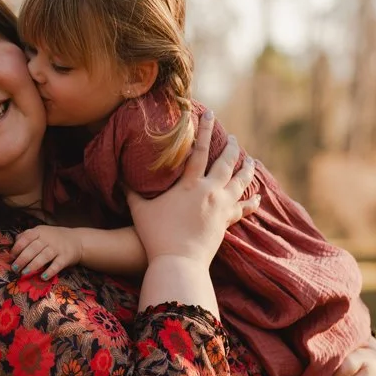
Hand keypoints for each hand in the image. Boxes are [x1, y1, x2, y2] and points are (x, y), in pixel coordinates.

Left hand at [11, 224, 82, 277]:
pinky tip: (43, 277)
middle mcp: (48, 239)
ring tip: (24, 273)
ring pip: (44, 256)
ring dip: (33, 265)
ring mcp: (58, 248)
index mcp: (40, 231)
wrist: (77, 240)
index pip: (27, 237)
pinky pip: (57, 265)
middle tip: (14, 268)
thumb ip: (27, 237)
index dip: (18, 247)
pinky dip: (50, 271)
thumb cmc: (53, 238)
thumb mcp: (41, 232)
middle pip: (34, 248)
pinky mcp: (66, 257)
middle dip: (22, 259)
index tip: (11, 256)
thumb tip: (12, 245)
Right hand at [126, 112, 258, 268]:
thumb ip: (131, 192)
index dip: (204, 130)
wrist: (178, 262)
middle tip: (233, 138)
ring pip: (240, 183)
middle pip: (227, 163)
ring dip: (247, 170)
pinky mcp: (226, 223)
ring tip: (252, 161)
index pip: (199, 150)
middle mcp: (210, 192)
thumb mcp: (139, 211)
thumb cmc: (156, 235)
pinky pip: (243, 209)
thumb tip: (118, 177)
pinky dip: (251, 202)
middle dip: (231, 148)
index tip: (209, 113)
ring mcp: (221, 207)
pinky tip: (258, 198)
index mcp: (190, 185)